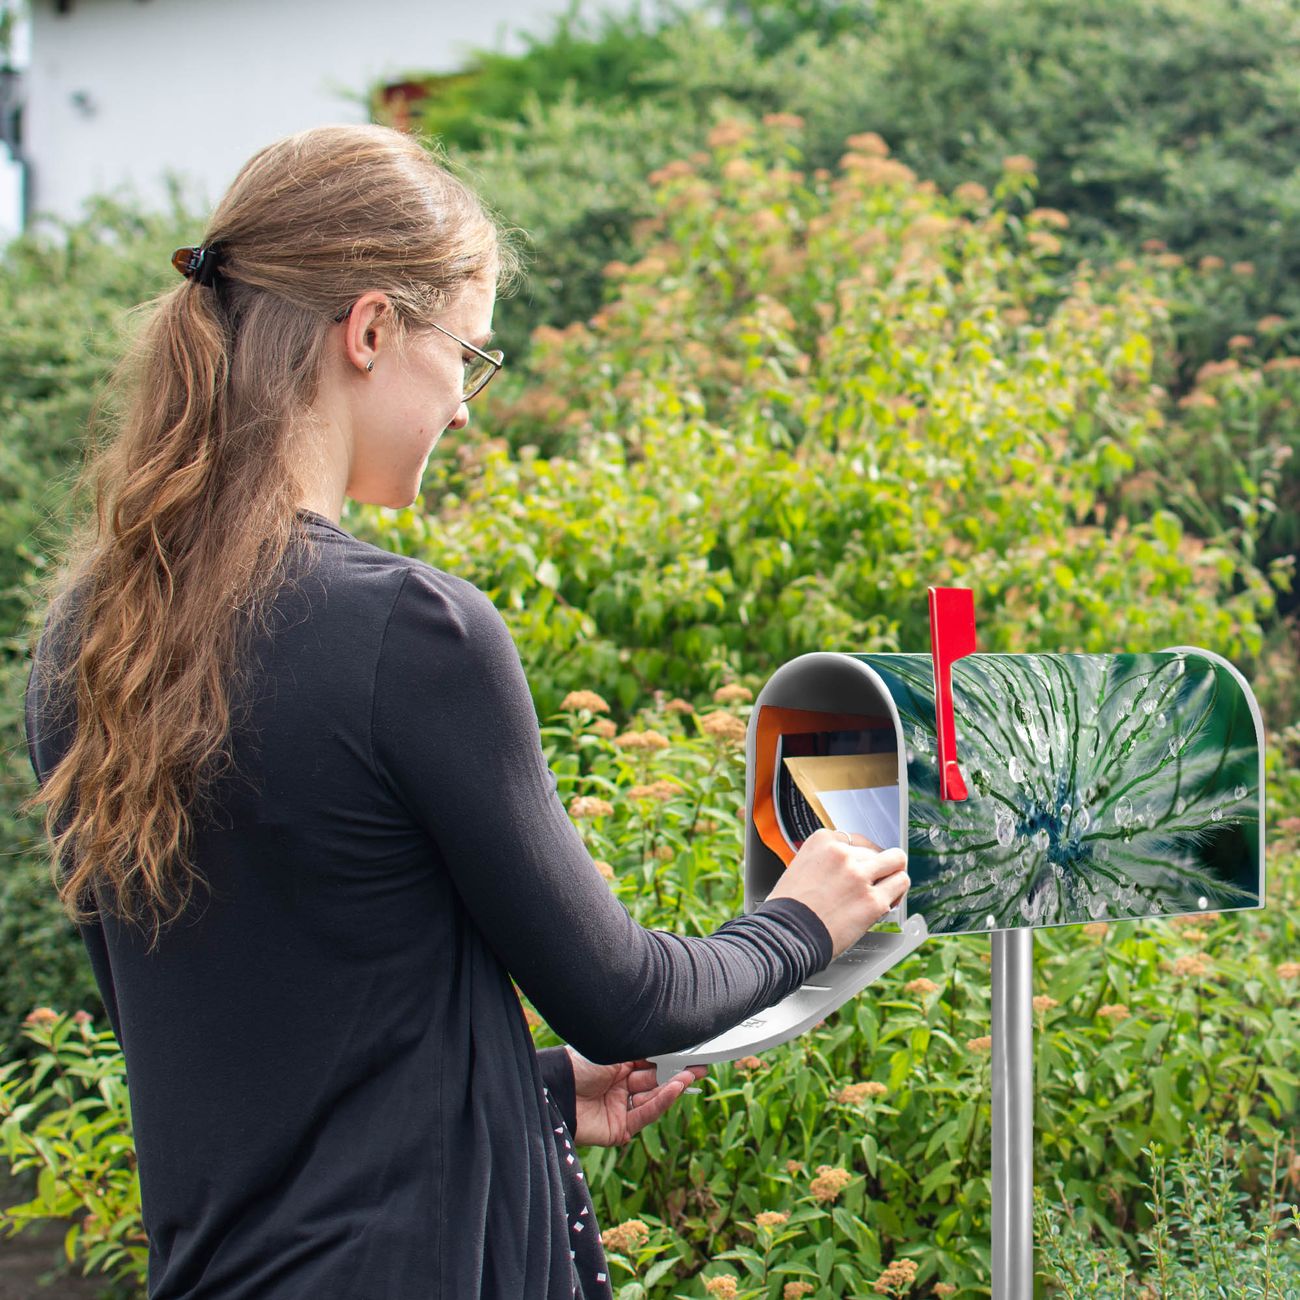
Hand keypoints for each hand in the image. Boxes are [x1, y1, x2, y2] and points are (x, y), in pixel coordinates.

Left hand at [565, 1046, 706, 1146]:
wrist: (555, 1090)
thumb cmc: (579, 1064)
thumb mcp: (614, 1051)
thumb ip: (642, 1052)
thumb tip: (668, 1044)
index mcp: (616, 1064)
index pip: (649, 1062)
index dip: (669, 1059)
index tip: (691, 1053)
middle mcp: (619, 1085)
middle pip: (654, 1080)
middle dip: (677, 1073)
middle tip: (701, 1065)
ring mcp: (619, 1108)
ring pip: (652, 1098)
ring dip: (671, 1087)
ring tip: (689, 1075)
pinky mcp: (618, 1129)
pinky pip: (644, 1114)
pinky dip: (661, 1102)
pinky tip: (674, 1088)